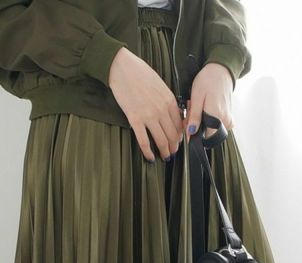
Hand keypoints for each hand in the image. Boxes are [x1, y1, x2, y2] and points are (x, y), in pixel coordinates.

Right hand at [107, 47, 184, 161]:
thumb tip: (174, 113)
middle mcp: (162, 110)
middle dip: (174, 147)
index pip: (180, 124)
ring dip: (165, 152)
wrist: (121, 66)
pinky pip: (144, 141)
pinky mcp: (135, 119)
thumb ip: (168, 100)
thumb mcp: (160, 84)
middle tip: (172, 152)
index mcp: (169, 100)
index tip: (178, 141)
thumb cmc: (139, 72)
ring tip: (165, 157)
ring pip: (161, 140)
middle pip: (173, 135)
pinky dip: (148, 152)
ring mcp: (149, 115)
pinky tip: (150, 157)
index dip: (180, 136)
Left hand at [185, 63, 234, 141]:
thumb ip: (194, 116)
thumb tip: (191, 132)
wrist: (221, 72)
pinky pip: (218, 127)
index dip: (193, 131)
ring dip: (203, 122)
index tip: (188, 122)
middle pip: (207, 133)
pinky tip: (207, 110)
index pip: (203, 136)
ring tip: (201, 108)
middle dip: (198, 126)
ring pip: (212, 130)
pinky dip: (210, 121)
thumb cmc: (208, 80)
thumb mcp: (196, 96)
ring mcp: (229, 121)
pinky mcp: (230, 119)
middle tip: (194, 110)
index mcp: (216, 115)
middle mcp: (225, 120)